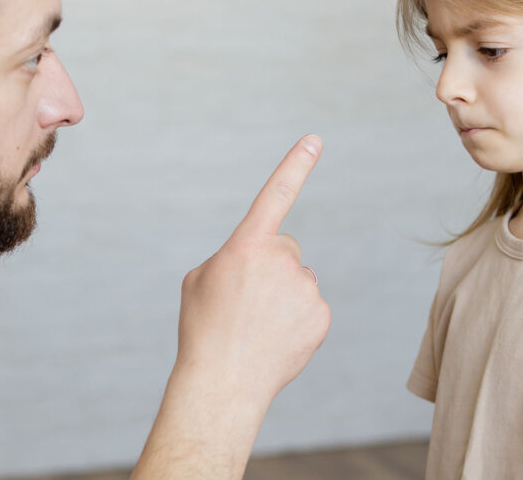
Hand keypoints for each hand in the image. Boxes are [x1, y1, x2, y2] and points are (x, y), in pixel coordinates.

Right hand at [175, 134, 329, 407]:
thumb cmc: (204, 327)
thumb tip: (261, 261)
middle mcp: (282, 260)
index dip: (295, 165)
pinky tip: (276, 337)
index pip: (275, 195)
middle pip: (285, 248)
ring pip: (297, 279)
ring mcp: (305, 288)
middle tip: (246, 301)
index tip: (315, 139)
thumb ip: (234, 256)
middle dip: (270, 266)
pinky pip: (310, 305)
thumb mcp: (201, 279)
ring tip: (257, 325)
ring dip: (282, 295)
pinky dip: (296, 318)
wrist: (223, 383)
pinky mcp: (322, 315)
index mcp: (247, 246)